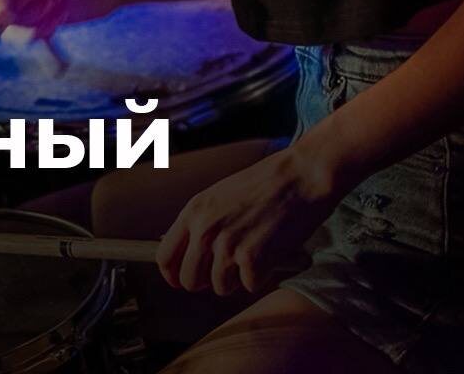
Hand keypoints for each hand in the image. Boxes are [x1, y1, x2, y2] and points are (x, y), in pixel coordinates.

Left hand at [157, 144, 341, 295]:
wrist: (300, 176)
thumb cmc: (263, 184)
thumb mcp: (219, 196)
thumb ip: (200, 222)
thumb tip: (185, 254)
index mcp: (193, 211)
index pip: (164, 257)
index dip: (173, 275)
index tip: (183, 281)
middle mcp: (205, 229)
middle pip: (189, 281)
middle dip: (207, 281)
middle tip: (228, 269)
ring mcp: (227, 246)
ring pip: (220, 288)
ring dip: (237, 278)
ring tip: (254, 252)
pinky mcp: (252, 260)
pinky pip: (249, 287)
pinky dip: (262, 276)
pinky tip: (270, 252)